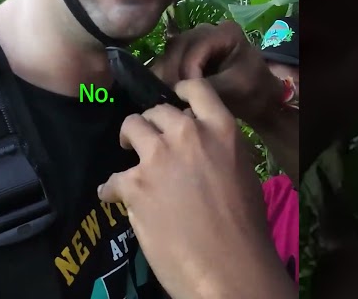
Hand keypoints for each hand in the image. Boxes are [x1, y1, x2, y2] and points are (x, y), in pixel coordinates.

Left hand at [97, 79, 291, 298]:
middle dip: (152, 125)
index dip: (180, 91)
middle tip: (150, 143)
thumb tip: (202, 151)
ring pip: (131, 128)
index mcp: (221, 130)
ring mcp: (158, 157)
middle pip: (157, 111)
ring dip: (129, 142)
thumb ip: (218, 150)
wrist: (229, 267)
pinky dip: (112, 190)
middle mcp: (188, 135)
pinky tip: (113, 198)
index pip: (195, 89)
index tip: (172, 99)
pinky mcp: (135, 185)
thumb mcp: (242, 173)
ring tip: (131, 159)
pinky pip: (113, 179)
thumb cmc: (245, 229)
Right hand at [154, 21, 282, 124]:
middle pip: (179, 46)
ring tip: (166, 95)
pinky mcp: (188, 50)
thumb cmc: (252, 92)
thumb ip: (205, 87)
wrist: (259, 97)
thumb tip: (176, 90)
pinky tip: (164, 91)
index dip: (187, 72)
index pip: (196, 49)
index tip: (185, 96)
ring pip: (170, 51)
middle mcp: (208, 29)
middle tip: (170, 96)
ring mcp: (196, 38)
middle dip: (172, 72)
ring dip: (165, 73)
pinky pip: (170, 58)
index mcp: (225, 33)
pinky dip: (165, 73)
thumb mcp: (232, 90)